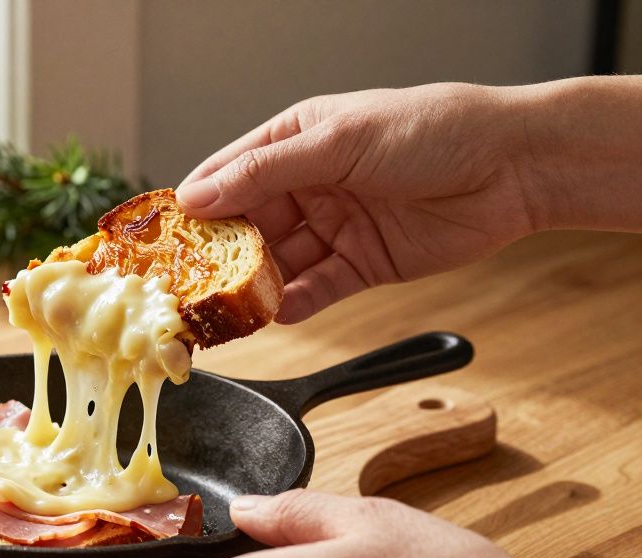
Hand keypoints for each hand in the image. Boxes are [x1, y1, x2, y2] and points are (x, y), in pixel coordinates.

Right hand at [176, 83, 542, 322]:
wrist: (513, 167)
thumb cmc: (432, 130)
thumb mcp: (337, 142)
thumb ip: (265, 173)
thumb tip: (199, 197)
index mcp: (296, 140)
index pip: (227, 175)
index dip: (194, 205)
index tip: (160, 238)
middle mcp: (308, 185)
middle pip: (246, 226)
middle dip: (219, 256)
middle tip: (188, 285)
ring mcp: (333, 227)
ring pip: (277, 264)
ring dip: (254, 285)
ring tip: (229, 308)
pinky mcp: (360, 265)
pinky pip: (315, 289)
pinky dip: (295, 303)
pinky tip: (278, 312)